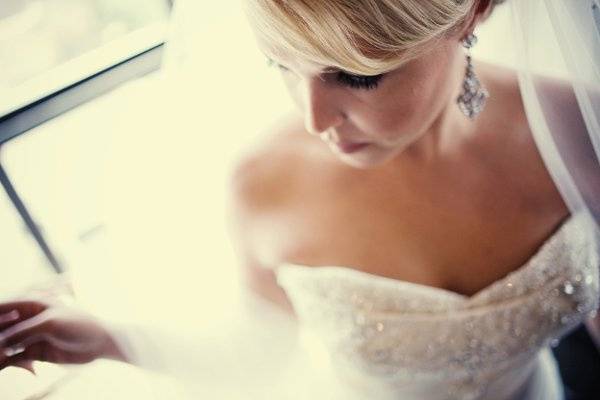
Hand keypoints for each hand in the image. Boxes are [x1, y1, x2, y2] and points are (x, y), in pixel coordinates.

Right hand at [0, 299, 126, 372]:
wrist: (100, 342)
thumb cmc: (80, 325)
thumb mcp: (50, 323)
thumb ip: (24, 329)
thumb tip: (2, 338)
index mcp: (35, 304)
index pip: (6, 305)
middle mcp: (30, 319)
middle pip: (4, 325)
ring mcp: (32, 336)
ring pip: (8, 342)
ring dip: (1, 348)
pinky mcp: (35, 352)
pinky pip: (16, 357)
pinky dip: (9, 361)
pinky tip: (3, 363)